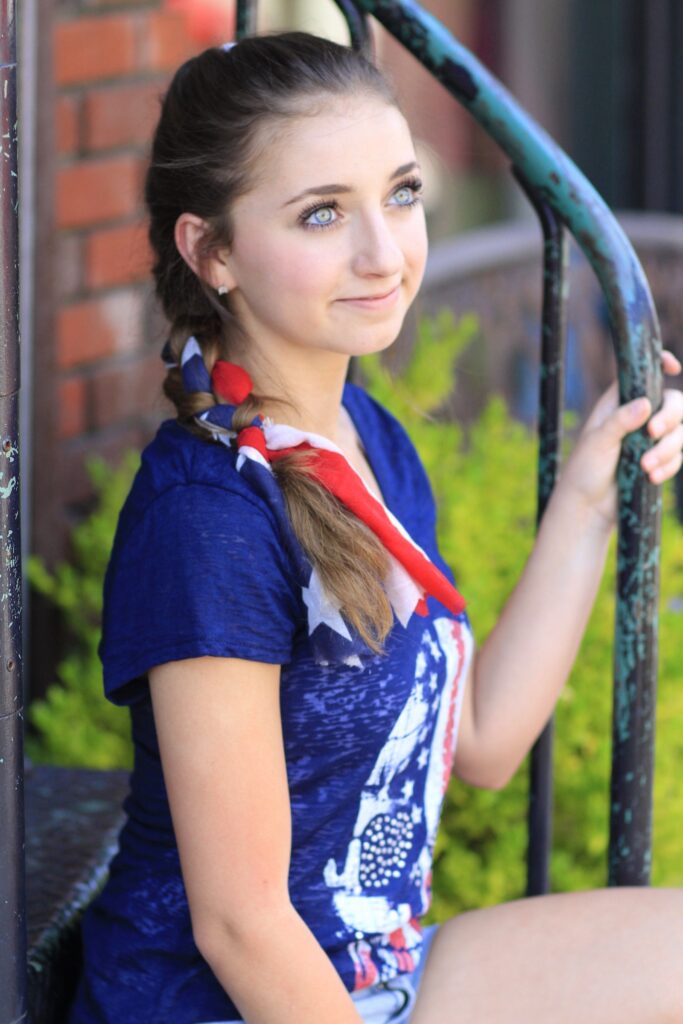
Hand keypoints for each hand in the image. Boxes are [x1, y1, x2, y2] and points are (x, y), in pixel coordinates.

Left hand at [559, 350, 682, 527]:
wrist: (589, 507)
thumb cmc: (585, 469)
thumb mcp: (597, 442)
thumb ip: (620, 421)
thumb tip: (646, 404)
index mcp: (619, 403)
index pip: (643, 374)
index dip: (660, 364)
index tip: (673, 368)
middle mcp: (639, 416)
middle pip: (674, 402)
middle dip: (669, 417)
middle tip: (653, 433)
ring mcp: (652, 439)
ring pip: (681, 431)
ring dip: (668, 449)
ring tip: (644, 468)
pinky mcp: (660, 460)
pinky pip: (679, 457)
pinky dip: (669, 466)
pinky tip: (650, 478)